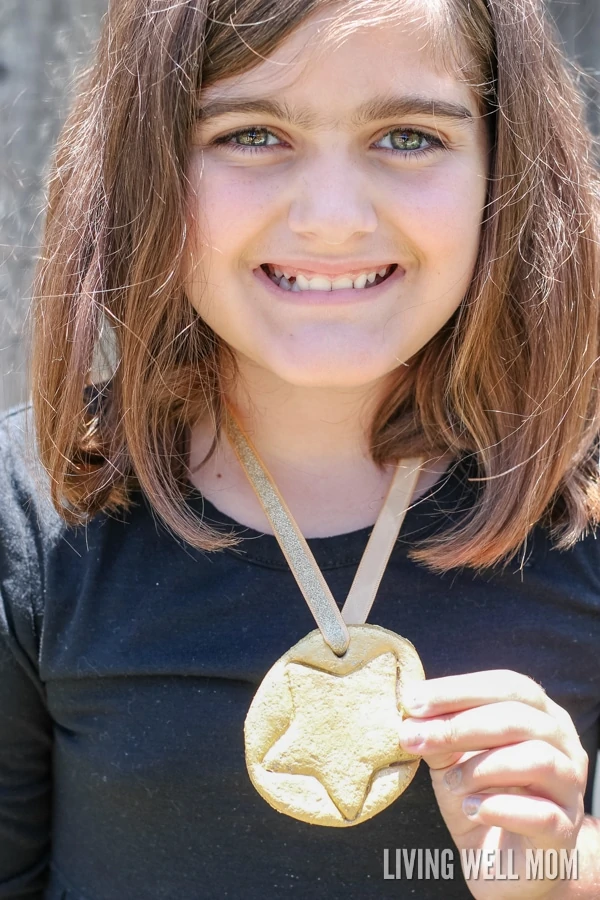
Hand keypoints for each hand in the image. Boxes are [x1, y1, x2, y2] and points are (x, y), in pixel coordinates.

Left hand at [398, 670, 588, 899]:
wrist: (505, 864)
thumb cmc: (481, 797)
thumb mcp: (452, 760)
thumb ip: (440, 736)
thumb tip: (413, 719)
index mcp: (541, 715)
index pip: (507, 686)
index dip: (459, 690)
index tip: (413, 700)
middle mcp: (564, 745)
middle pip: (518, 716)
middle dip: (460, 724)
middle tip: (416, 737)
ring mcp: (570, 788)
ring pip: (535, 758)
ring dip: (480, 766)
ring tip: (449, 782)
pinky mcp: (565, 831)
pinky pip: (540, 813)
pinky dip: (498, 807)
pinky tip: (472, 809)